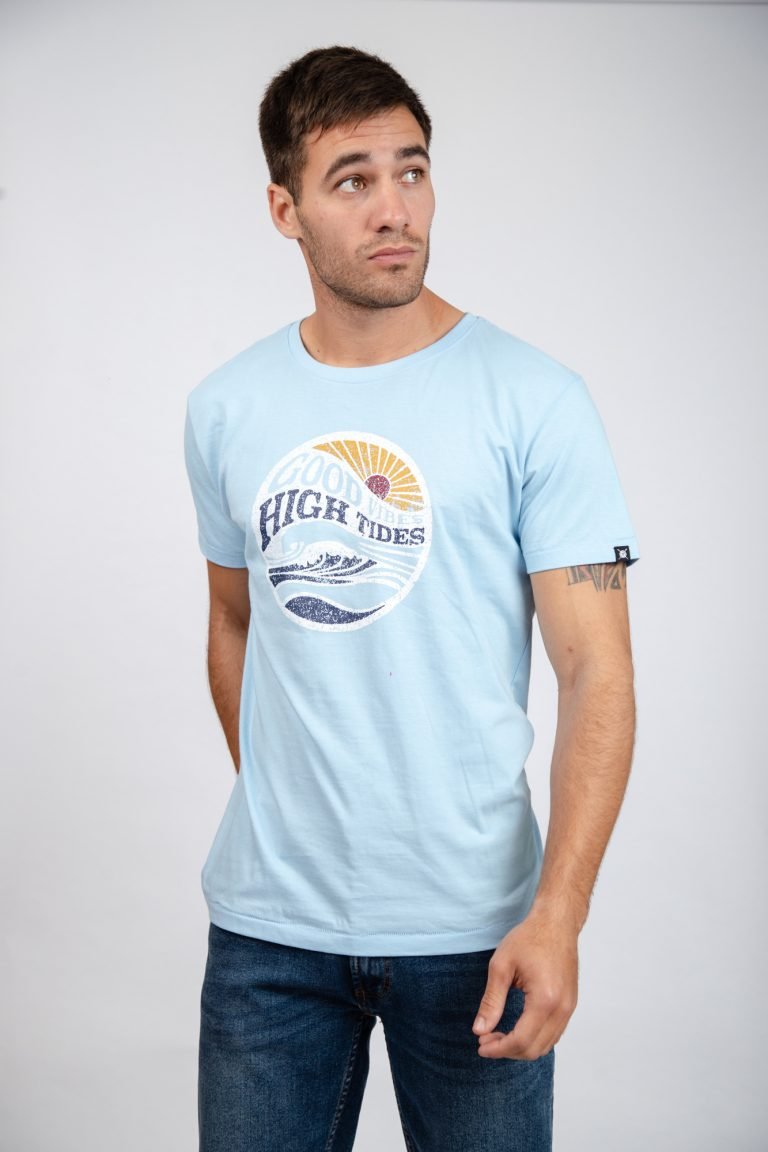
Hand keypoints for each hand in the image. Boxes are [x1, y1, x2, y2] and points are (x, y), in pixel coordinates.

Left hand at [472, 910, 578, 1059]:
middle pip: (534, 1049)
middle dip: (507, 1051)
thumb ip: (491, 1001)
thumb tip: (479, 1030)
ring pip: (546, 1045)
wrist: (556, 922)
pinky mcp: (570, 1004)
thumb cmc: (529, 938)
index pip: (521, 1041)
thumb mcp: (501, 966)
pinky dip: (534, 1039)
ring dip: (521, 1047)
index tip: (480, 1045)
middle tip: (485, 1039)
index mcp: (545, 1000)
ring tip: (498, 1034)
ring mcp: (569, 1008)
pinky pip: (554, 1034)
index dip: (498, 1049)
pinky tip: (517, 1029)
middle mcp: (561, 1009)